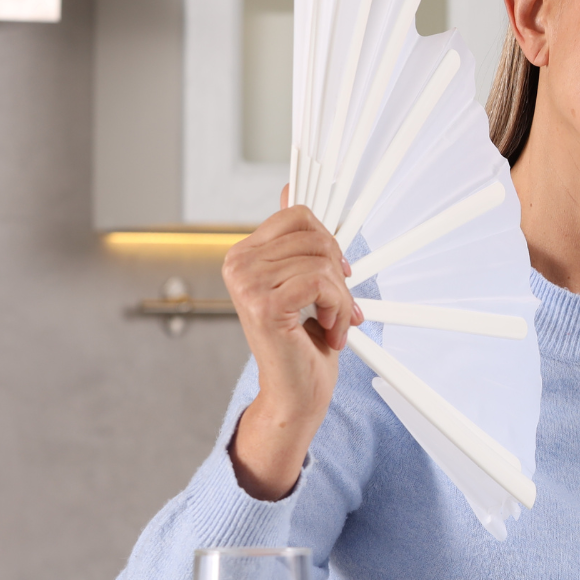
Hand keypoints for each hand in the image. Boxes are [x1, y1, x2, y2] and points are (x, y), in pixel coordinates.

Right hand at [220, 196, 363, 499]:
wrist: (297, 393)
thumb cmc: (303, 342)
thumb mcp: (306, 281)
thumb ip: (298, 239)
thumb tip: (291, 186)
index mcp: (244, 254)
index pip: (299, 214)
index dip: (330, 240)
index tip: (337, 271)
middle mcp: (238, 264)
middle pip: (317, 236)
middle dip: (339, 274)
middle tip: (337, 306)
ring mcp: (246, 284)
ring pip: (323, 261)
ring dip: (341, 298)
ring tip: (331, 322)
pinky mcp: (264, 305)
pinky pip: (322, 283)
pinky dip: (339, 309)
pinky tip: (330, 331)